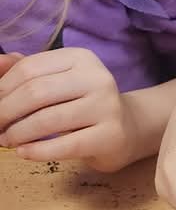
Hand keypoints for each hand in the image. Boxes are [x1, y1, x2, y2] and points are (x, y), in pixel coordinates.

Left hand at [0, 48, 138, 171]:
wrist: (129, 127)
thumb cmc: (83, 103)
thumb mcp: (57, 81)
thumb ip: (26, 71)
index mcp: (80, 58)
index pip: (29, 68)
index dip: (2, 89)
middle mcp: (97, 77)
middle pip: (36, 92)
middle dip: (5, 112)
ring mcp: (107, 106)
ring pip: (48, 120)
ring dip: (18, 134)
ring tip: (6, 141)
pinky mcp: (110, 135)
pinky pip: (65, 145)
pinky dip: (37, 151)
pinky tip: (23, 152)